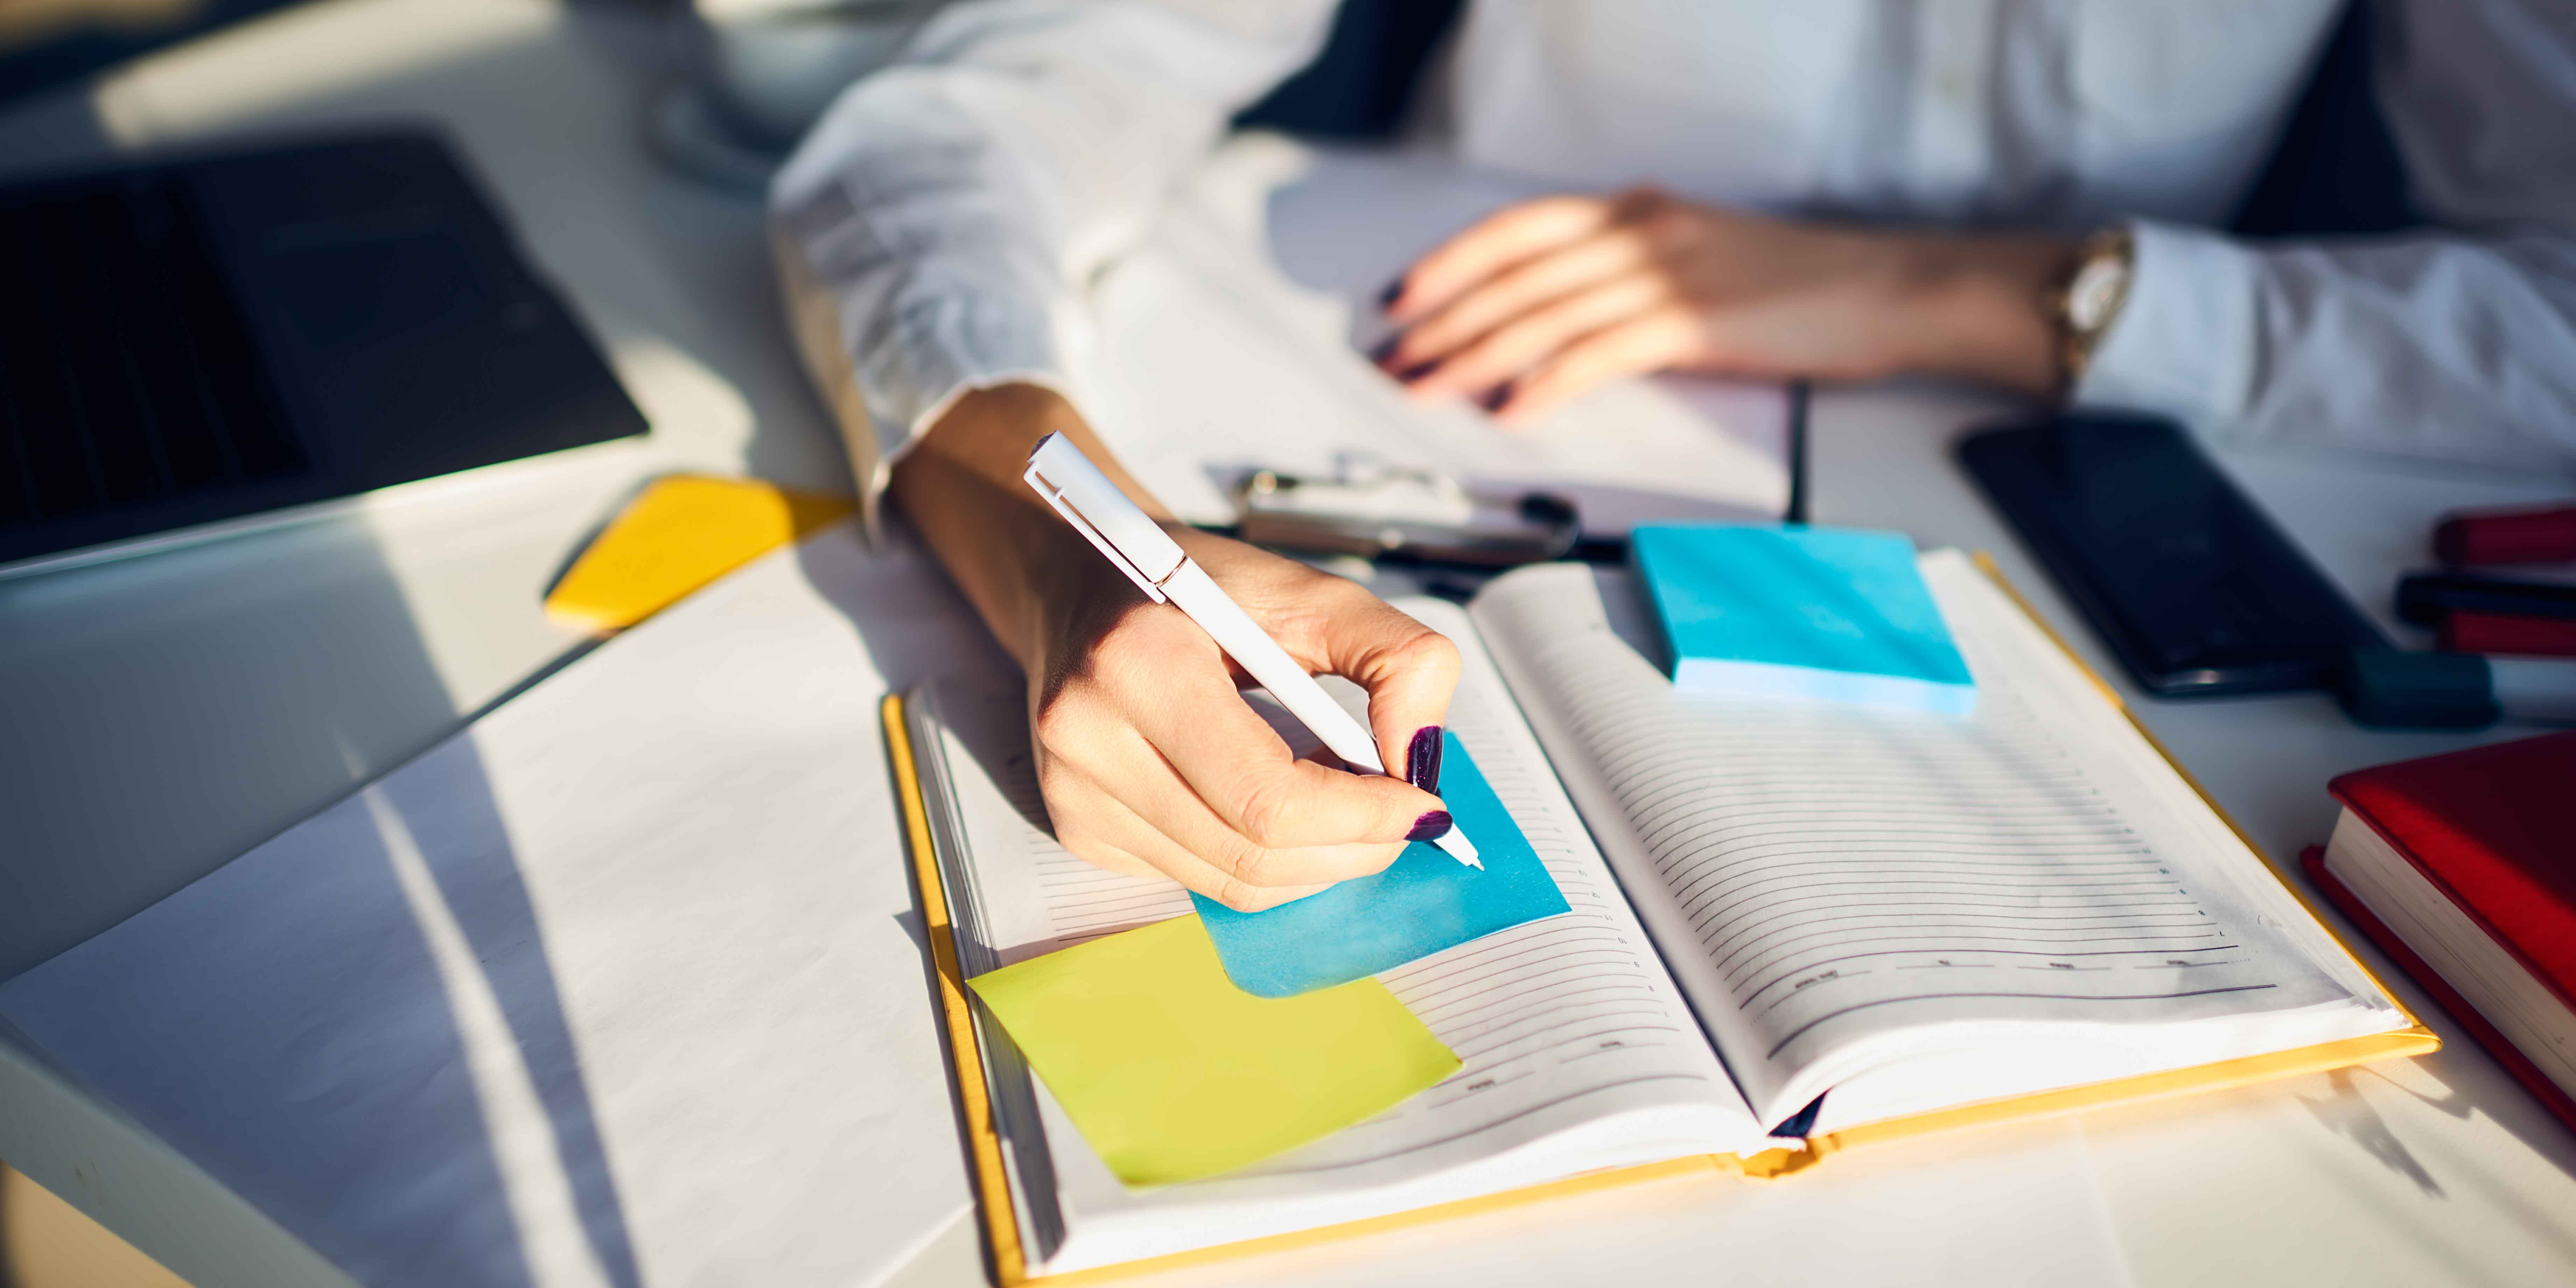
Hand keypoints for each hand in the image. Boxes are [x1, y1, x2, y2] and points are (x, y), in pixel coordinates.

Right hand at [893, 385, 1461, 910]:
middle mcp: (1089, 741)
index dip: (1363, 817)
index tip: (1426, 806)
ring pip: (1231, 882)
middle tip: (1404, 818)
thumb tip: (1422, 756)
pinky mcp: (1079, 828)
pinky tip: (1278, 805)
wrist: (1078, 584)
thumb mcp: (1306, 589)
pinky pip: (1198, 877)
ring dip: (1315, 861)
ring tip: (1350, 808)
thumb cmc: (1191, 585)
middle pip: (1255, 854)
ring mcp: (1075, 795)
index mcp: (1138, 665)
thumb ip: (1393, 656)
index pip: (1269, 798)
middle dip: (1353, 848)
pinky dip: (1262, 858)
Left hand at [1372, 187, 2074, 421]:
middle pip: (1513, 274)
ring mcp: (1667, 274)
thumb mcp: (1699, 261)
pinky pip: (1600, 351)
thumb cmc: (1801, 286)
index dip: (1447, 262)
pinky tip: (1510, 409)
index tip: (1398, 297)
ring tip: (1426, 386)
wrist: (1891, 286)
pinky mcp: (1696, 321)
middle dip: (1440, 319)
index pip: (1515, 231)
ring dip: (1473, 354)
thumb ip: (1631, 278)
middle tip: (1391, 358)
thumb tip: (1566, 317)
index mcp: (1636, 214)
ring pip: (1542, 312)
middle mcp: (1641, 232)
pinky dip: (1547, 380)